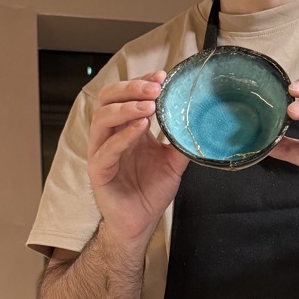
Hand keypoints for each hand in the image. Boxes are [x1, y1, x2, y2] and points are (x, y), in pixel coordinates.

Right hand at [88, 72, 188, 242]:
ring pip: (102, 119)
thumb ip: (181, 140)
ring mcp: (102, 152)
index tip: (162, 76)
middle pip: (108, 99)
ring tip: (149, 105)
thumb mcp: (173, 161)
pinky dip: (123, 136)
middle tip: (155, 87)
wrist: (141, 222)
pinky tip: (141, 128)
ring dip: (126, 108)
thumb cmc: (151, 190)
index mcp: (125, 128)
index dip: (141, 82)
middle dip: (131, 88)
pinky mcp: (99, 171)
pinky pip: (107, 150)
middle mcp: (110, 135)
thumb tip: (199, 121)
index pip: (125, 95)